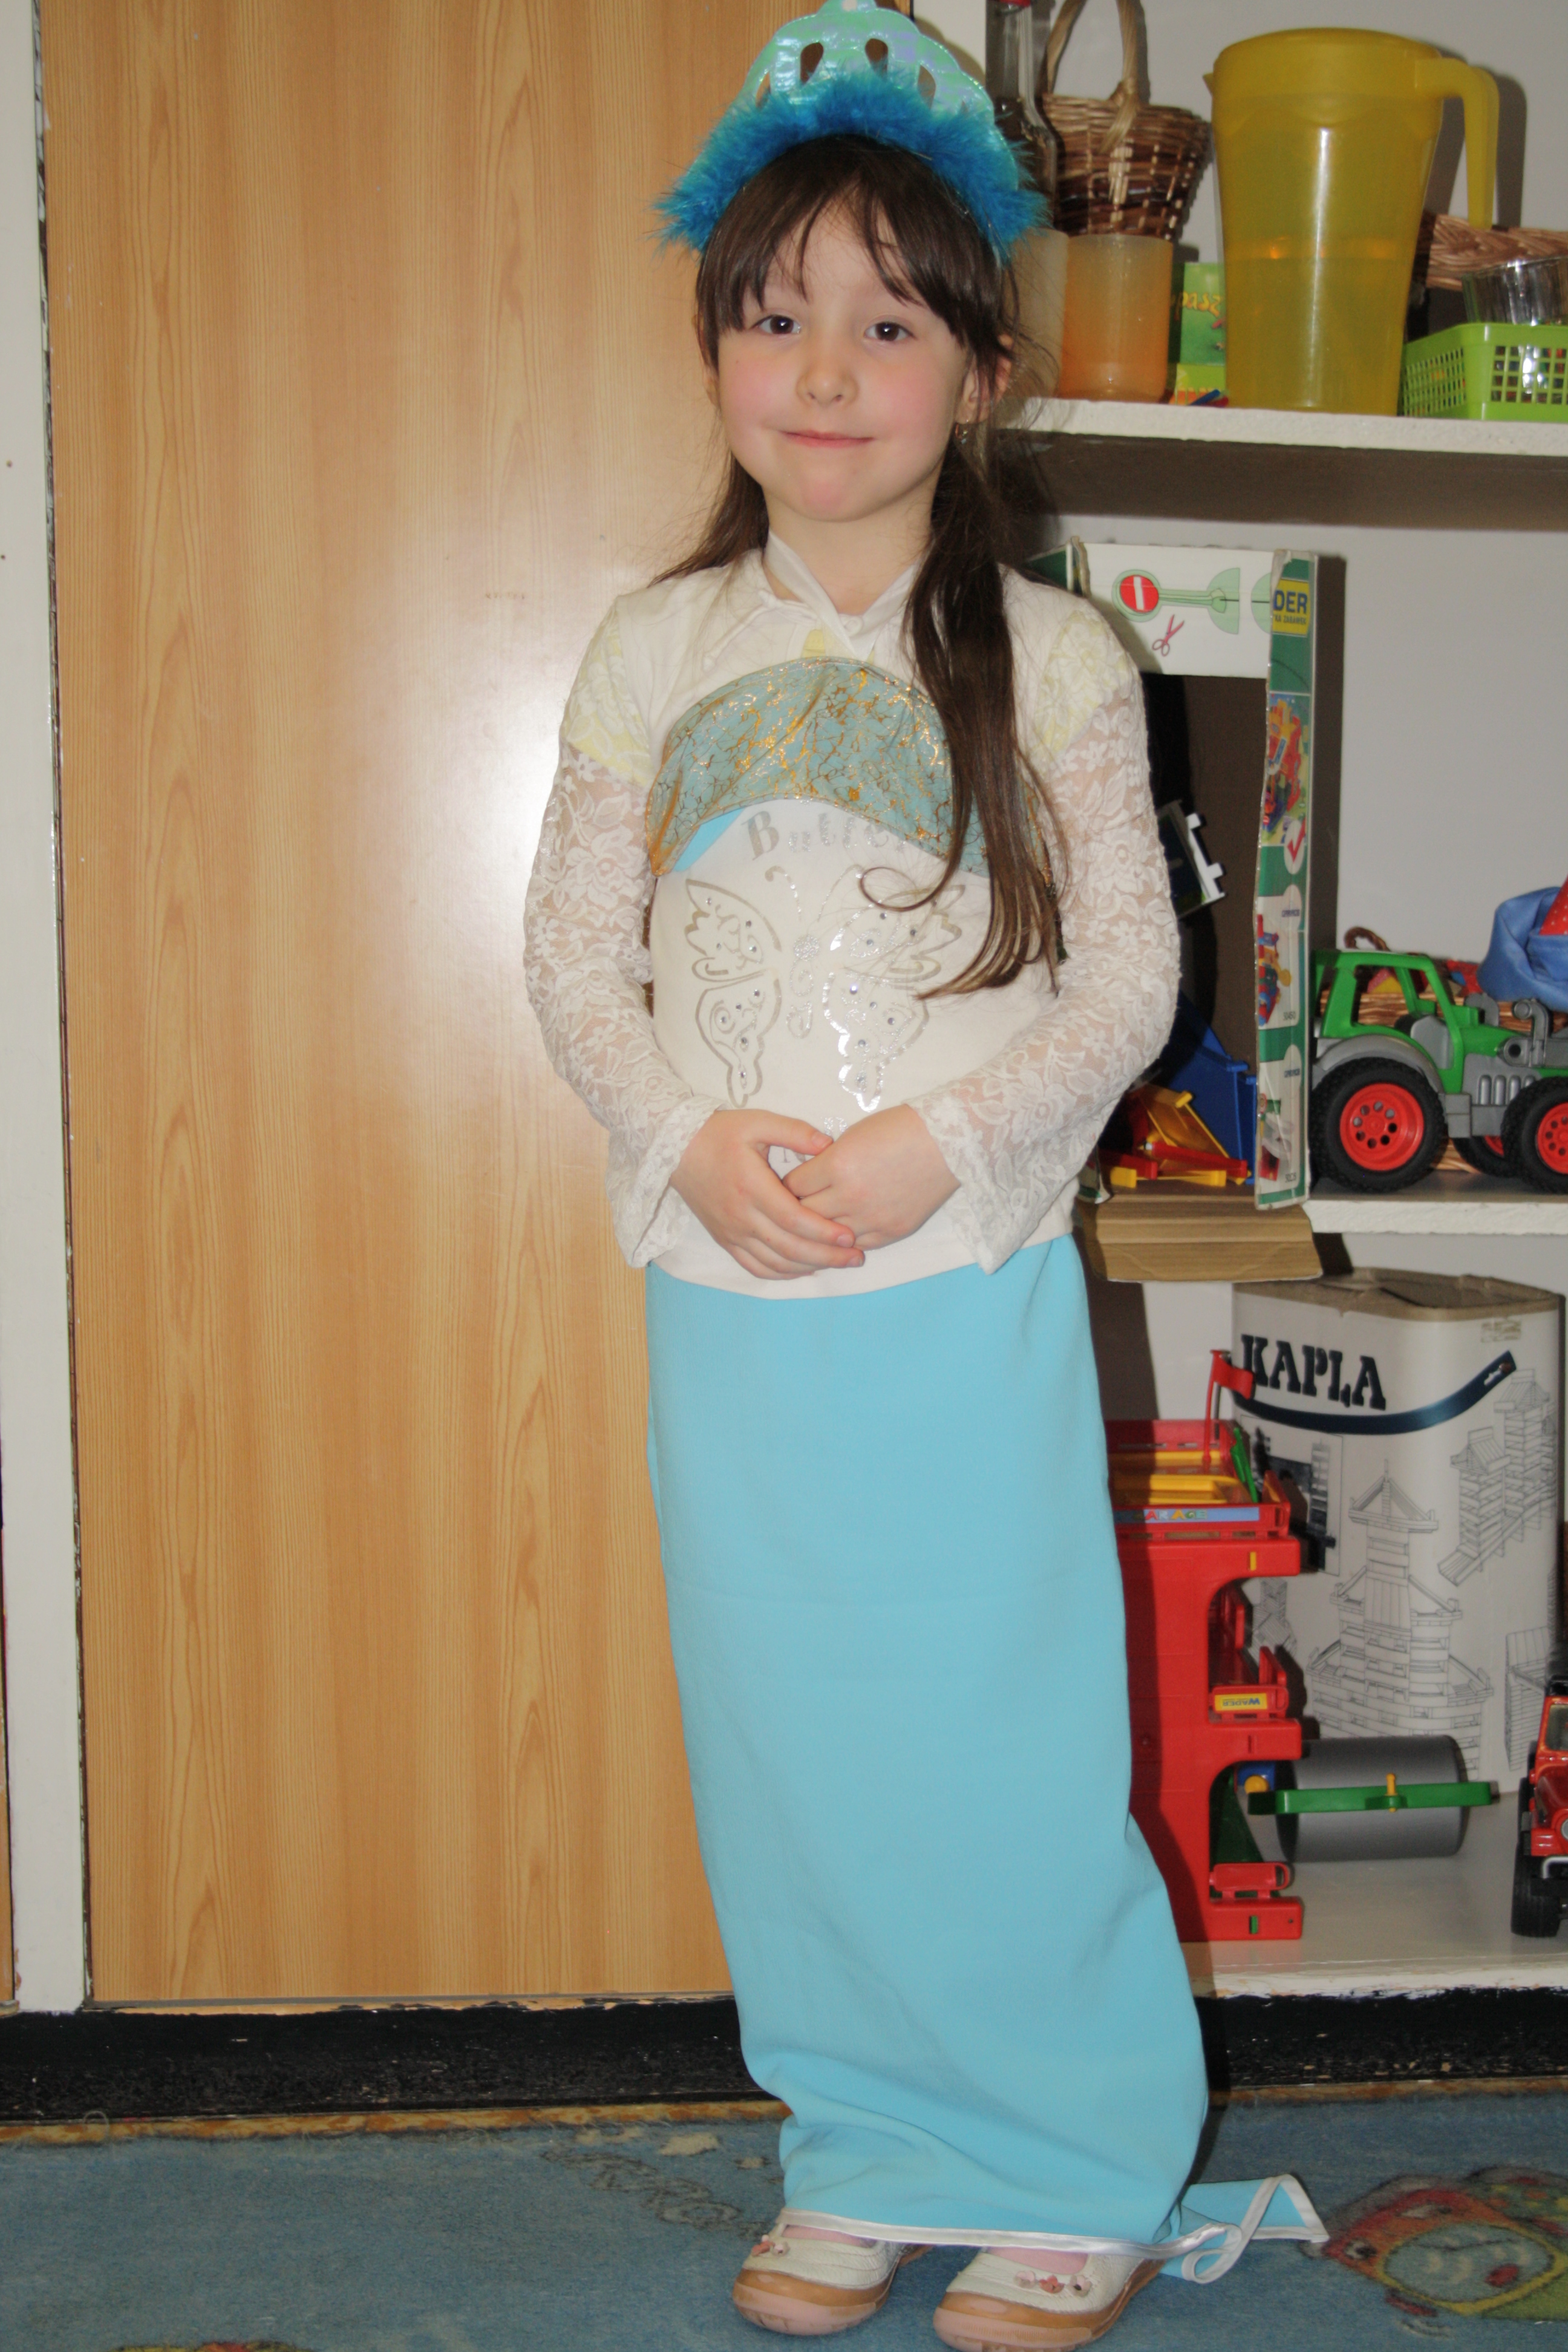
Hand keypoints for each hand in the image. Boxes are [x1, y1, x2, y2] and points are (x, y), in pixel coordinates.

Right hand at [671, 1110, 865, 1281]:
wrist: (675, 1149)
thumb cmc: (719, 1133)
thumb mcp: (757, 1122)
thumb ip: (794, 1132)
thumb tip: (829, 1144)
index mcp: (751, 1187)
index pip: (793, 1220)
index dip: (822, 1232)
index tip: (849, 1237)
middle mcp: (740, 1216)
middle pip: (788, 1247)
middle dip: (826, 1256)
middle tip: (855, 1258)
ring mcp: (731, 1232)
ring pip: (773, 1262)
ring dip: (807, 1267)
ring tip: (837, 1264)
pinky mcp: (725, 1240)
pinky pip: (754, 1267)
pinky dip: (781, 1273)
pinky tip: (803, 1269)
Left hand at [783, 1106, 956, 1249]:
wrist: (947, 1142)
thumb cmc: (899, 1129)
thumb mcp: (852, 1135)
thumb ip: (826, 1161)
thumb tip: (805, 1181)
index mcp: (838, 1165)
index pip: (792, 1186)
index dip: (786, 1187)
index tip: (785, 1187)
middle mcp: (850, 1195)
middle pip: (804, 1214)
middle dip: (795, 1210)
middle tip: (793, 1208)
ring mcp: (872, 1217)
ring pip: (827, 1236)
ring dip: (819, 1230)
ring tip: (814, 1224)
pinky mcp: (891, 1231)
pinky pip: (855, 1245)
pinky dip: (844, 1240)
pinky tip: (839, 1235)